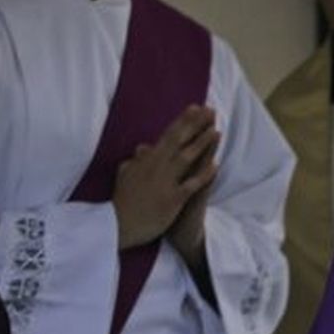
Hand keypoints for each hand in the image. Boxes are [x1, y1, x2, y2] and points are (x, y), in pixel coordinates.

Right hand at [113, 105, 219, 249]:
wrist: (117, 226)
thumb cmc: (121, 201)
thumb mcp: (125, 175)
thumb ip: (135, 160)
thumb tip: (142, 147)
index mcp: (147, 160)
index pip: (168, 135)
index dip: (183, 120)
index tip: (196, 107)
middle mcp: (157, 167)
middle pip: (179, 141)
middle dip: (195, 124)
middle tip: (211, 110)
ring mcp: (165, 182)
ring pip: (186, 158)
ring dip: (202, 143)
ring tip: (216, 131)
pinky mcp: (172, 199)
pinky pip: (191, 184)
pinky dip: (203, 175)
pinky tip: (215, 166)